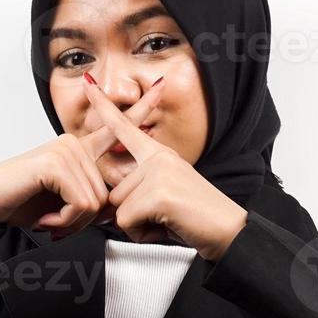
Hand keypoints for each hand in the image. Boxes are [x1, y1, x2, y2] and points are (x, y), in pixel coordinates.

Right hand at [0, 84, 167, 238]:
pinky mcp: (55, 162)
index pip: (115, 127)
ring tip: (49, 219)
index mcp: (80, 150)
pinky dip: (64, 220)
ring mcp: (65, 150)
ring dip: (72, 222)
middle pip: (107, 195)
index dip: (141, 109)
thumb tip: (112, 207)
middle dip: (84, 220)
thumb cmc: (21, 203)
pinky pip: (81, 203)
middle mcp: (75, 144)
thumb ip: (90, 198)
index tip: (162, 86)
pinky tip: (45, 218)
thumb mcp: (64, 202)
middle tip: (57, 223)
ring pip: (95, 202)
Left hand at [82, 76, 248, 261]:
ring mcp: (157, 173)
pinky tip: (166, 227)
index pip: (125, 127)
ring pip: (119, 209)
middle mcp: (157, 158)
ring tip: (168, 222)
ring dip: (138, 226)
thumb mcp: (166, 195)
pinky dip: (142, 234)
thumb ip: (140, 189)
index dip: (103, 106)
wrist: (229, 230)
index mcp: (159, 154)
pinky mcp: (156, 194)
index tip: (87, 84)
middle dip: (133, 215)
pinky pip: (126, 222)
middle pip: (115, 192)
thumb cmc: (199, 218)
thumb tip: (110, 201)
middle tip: (165, 217)